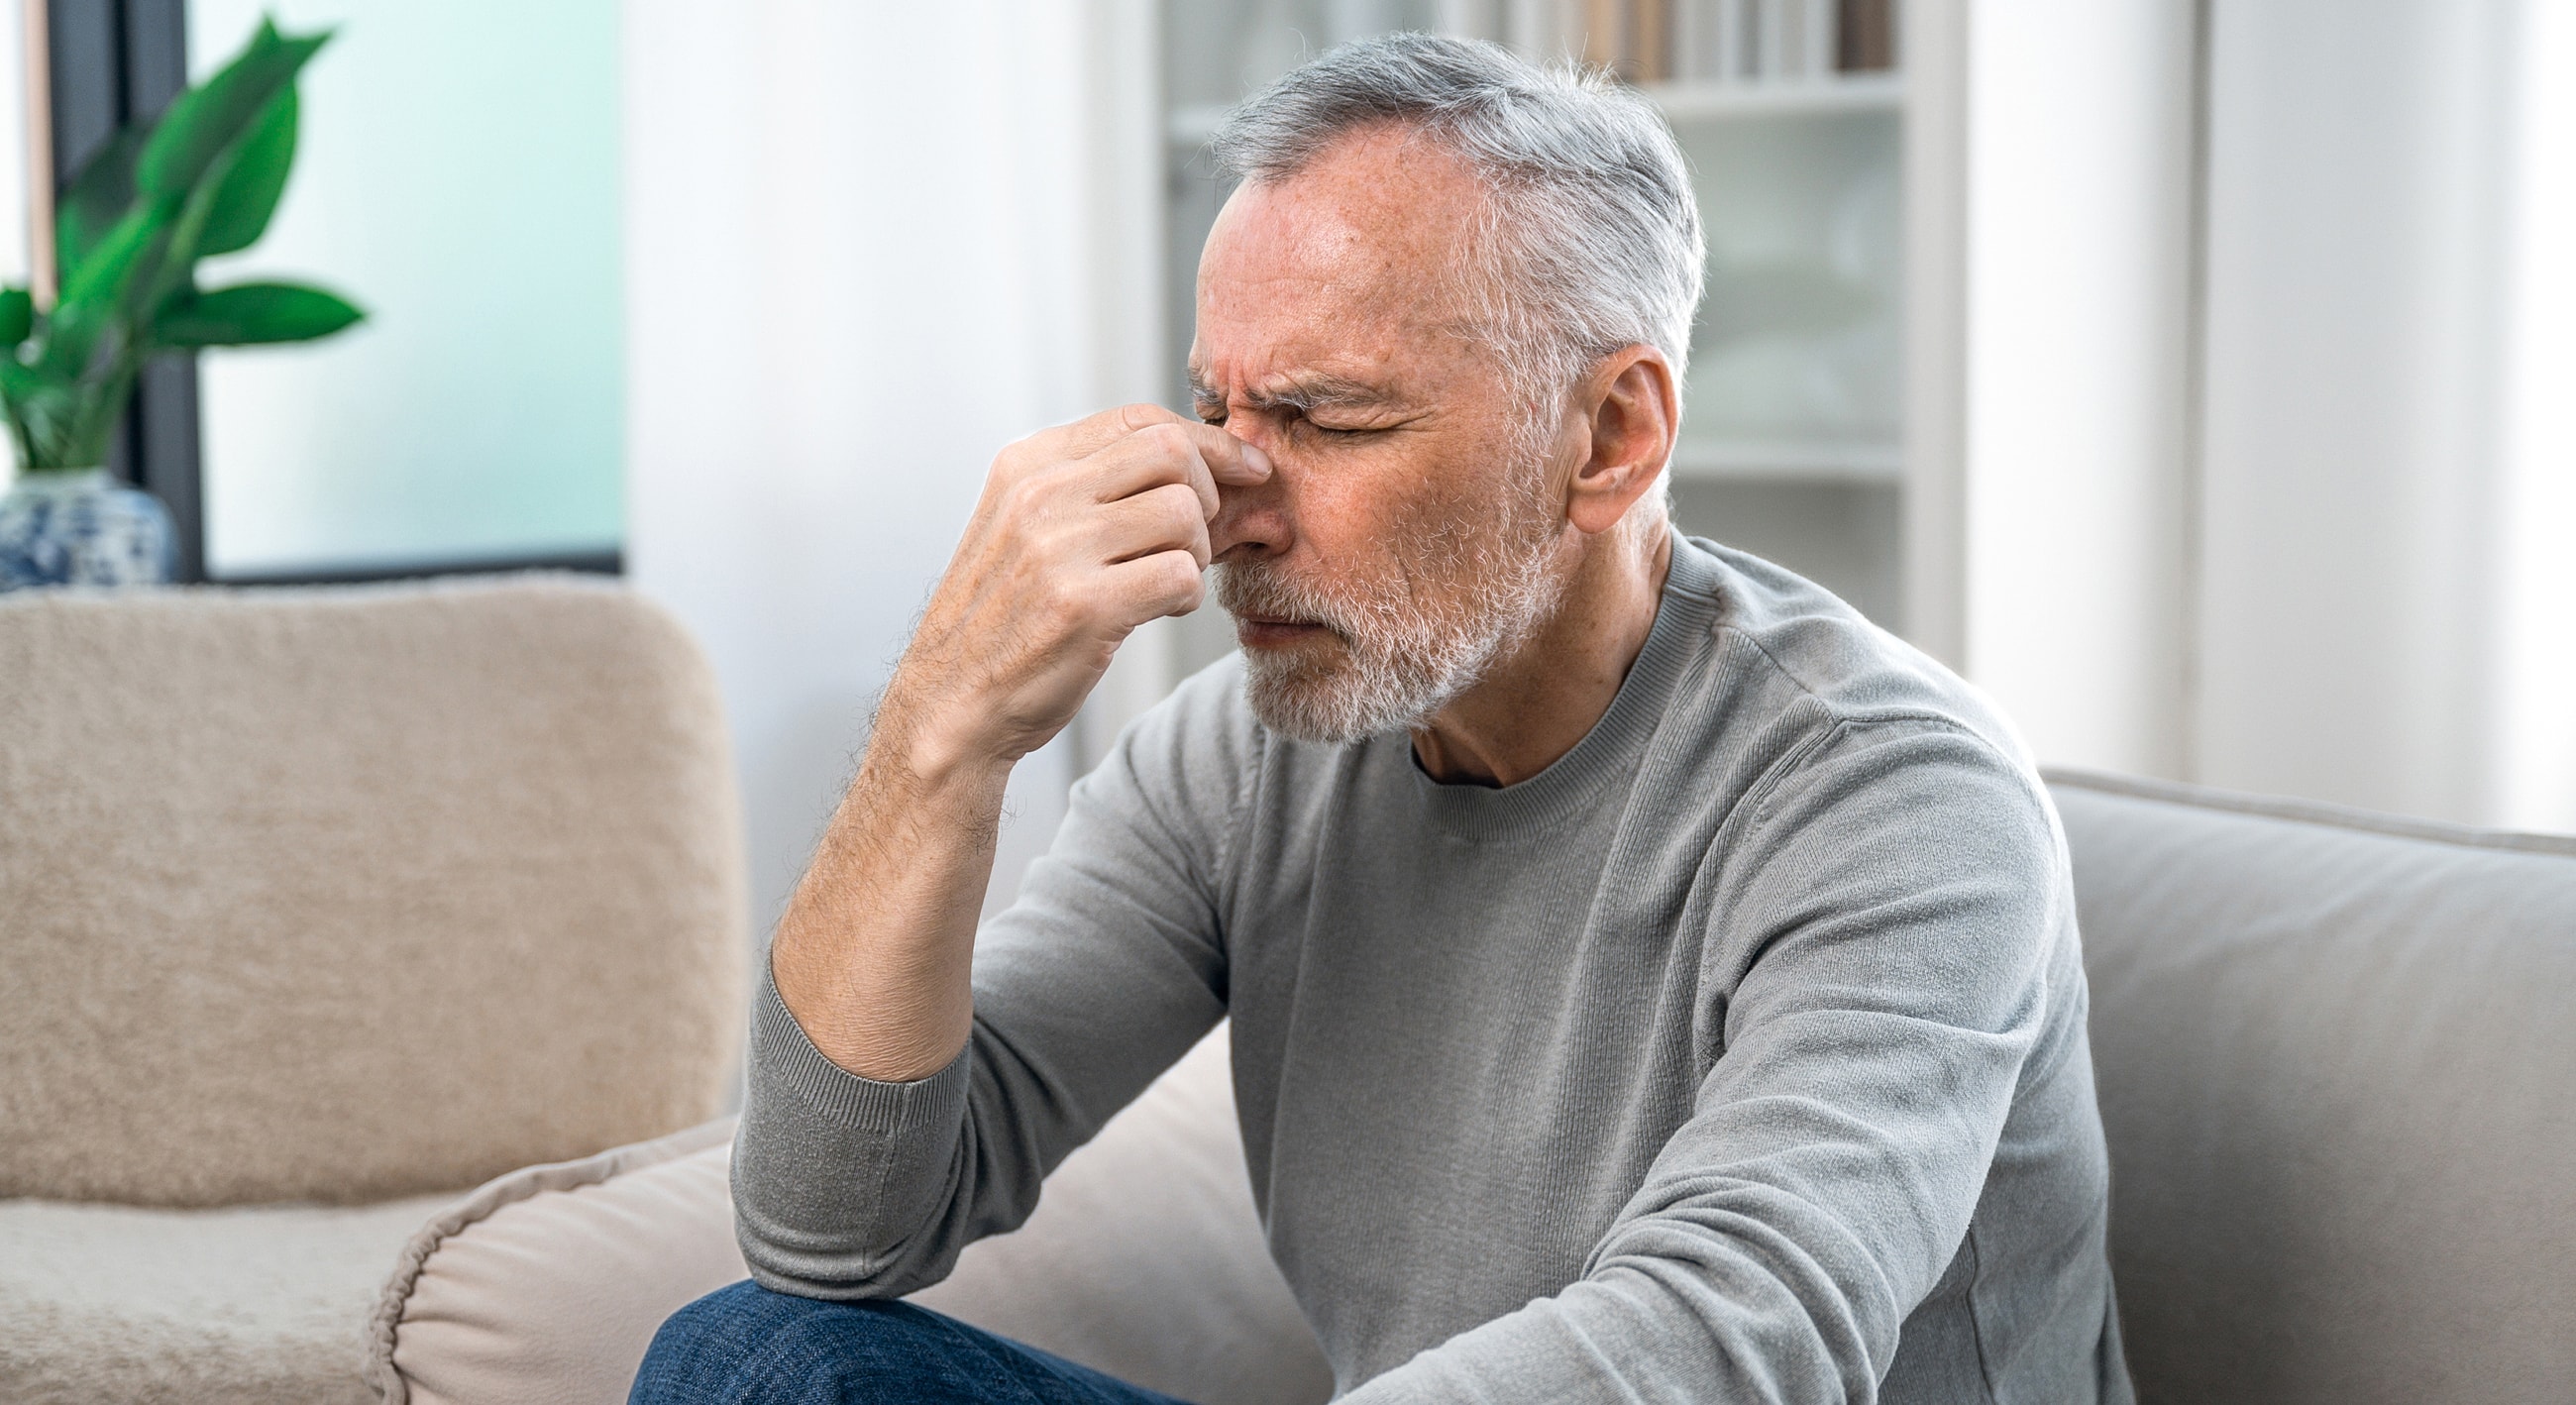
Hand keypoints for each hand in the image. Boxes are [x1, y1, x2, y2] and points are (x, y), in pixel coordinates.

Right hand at [883, 403, 1271, 782]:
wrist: (950, 703)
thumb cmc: (1004, 619)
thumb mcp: (1029, 529)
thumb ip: (1100, 490)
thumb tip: (1213, 464)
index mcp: (1026, 465)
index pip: (1139, 419)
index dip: (1206, 441)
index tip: (1241, 469)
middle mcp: (1039, 495)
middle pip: (1171, 453)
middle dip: (1208, 493)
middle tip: (1198, 538)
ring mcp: (1058, 548)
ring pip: (1184, 513)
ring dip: (1196, 552)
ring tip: (1166, 580)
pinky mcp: (1084, 606)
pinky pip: (1181, 576)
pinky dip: (1187, 596)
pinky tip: (1159, 610)